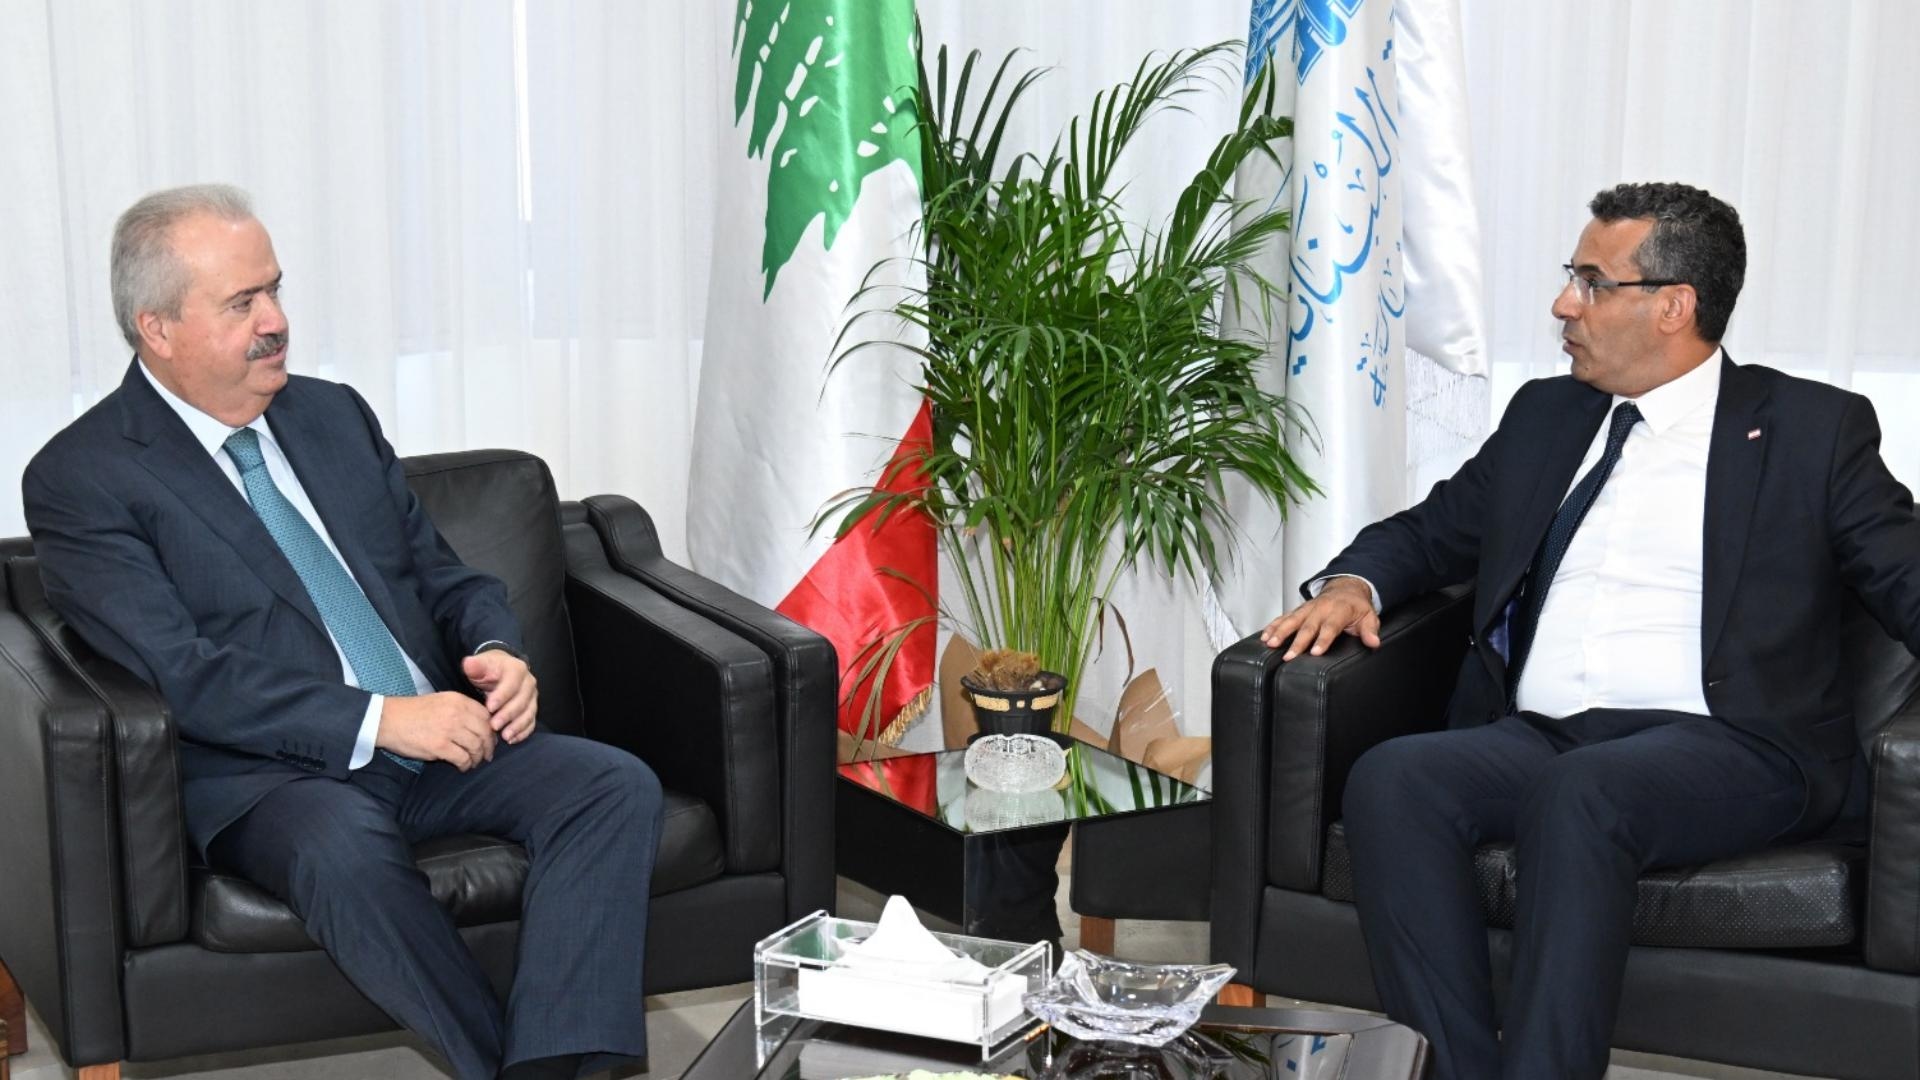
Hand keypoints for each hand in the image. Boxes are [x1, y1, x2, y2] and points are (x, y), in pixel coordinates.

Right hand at [377, 692, 497, 769]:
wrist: (387, 720)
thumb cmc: (413, 712)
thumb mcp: (441, 702)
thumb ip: (461, 710)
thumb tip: (480, 726)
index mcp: (458, 700)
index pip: (486, 716)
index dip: (491, 730)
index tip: (490, 739)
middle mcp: (457, 713)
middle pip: (485, 732)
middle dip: (489, 746)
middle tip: (487, 755)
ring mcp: (449, 729)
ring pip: (476, 746)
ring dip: (478, 757)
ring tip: (473, 762)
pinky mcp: (439, 746)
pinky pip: (462, 758)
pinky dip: (466, 765)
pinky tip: (462, 766)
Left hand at [464, 650, 537, 744]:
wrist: (499, 671)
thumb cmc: (488, 670)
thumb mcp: (480, 664)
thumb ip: (475, 666)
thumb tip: (469, 664)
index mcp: (517, 669)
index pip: (512, 683)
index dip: (502, 696)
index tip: (489, 707)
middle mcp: (528, 683)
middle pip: (522, 700)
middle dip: (508, 714)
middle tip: (494, 726)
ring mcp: (532, 697)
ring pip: (529, 712)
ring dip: (517, 726)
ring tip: (504, 736)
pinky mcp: (532, 708)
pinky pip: (531, 722)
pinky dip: (523, 732)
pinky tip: (512, 739)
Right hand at [1259, 576, 1381, 659]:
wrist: (1345, 588)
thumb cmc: (1356, 606)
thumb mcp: (1369, 616)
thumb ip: (1370, 630)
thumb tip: (1373, 642)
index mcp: (1339, 610)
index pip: (1330, 626)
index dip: (1322, 640)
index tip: (1315, 652)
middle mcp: (1321, 608)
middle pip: (1307, 626)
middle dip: (1297, 642)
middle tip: (1289, 656)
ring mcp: (1308, 609)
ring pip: (1292, 620)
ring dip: (1280, 632)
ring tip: (1270, 644)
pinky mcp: (1299, 610)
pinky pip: (1284, 617)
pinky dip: (1273, 626)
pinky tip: (1265, 636)